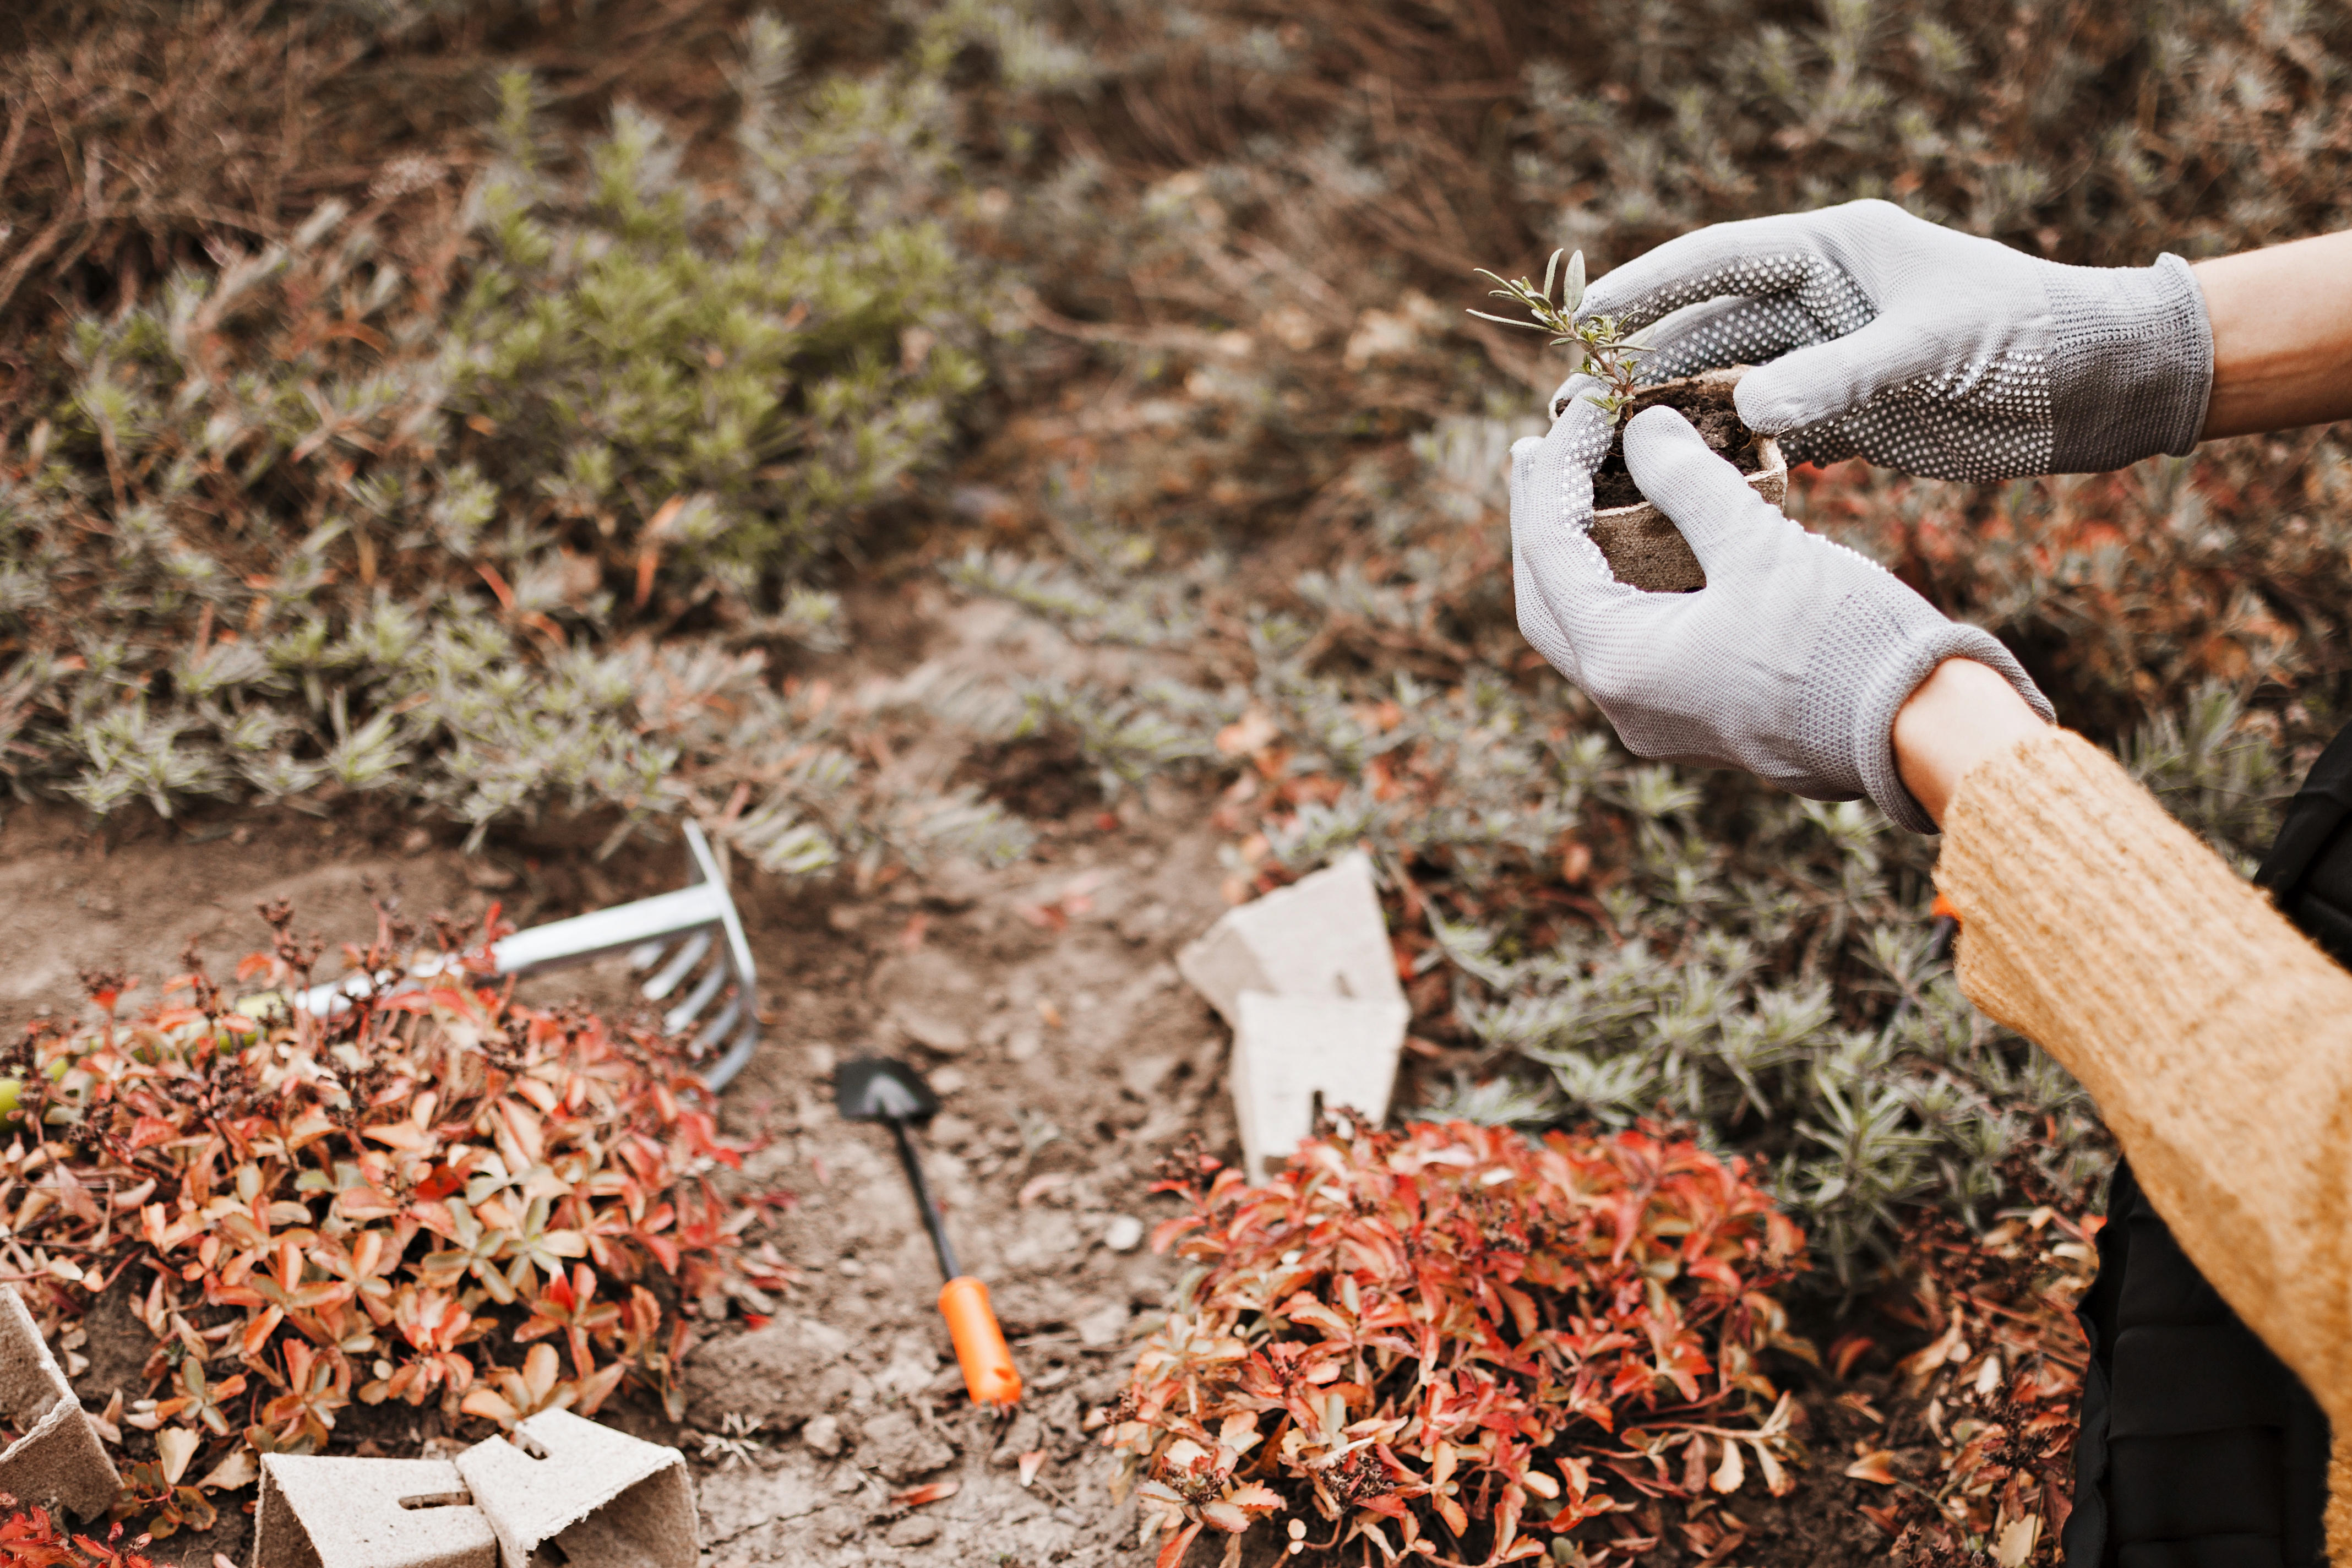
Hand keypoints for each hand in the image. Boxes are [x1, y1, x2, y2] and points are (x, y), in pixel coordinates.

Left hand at [1510, 396, 2052, 830]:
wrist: (1920, 734)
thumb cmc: (1843, 642)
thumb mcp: (1760, 546)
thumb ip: (1689, 482)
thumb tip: (1644, 428)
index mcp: (1620, 661)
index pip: (1547, 546)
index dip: (1557, 465)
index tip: (1588, 405)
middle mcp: (1622, 701)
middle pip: (1546, 594)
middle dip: (1541, 516)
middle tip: (1544, 448)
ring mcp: (1656, 715)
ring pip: (1588, 622)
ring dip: (1581, 552)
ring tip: (1586, 483)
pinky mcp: (1695, 714)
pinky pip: (1635, 640)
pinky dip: (1627, 583)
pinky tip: (1644, 539)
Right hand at [1575, 199, 2211, 480]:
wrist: (2102, 389)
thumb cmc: (2029, 338)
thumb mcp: (1933, 348)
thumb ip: (1838, 376)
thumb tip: (1747, 406)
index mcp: (1833, 252)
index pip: (1719, 261)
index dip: (1647, 288)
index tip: (1586, 318)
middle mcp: (1818, 303)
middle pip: (1706, 332)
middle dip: (1639, 368)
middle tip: (1573, 410)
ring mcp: (1825, 362)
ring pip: (1725, 390)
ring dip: (1669, 421)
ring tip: (1604, 456)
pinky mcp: (1842, 418)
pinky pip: (1763, 438)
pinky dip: (1723, 460)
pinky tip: (1676, 490)